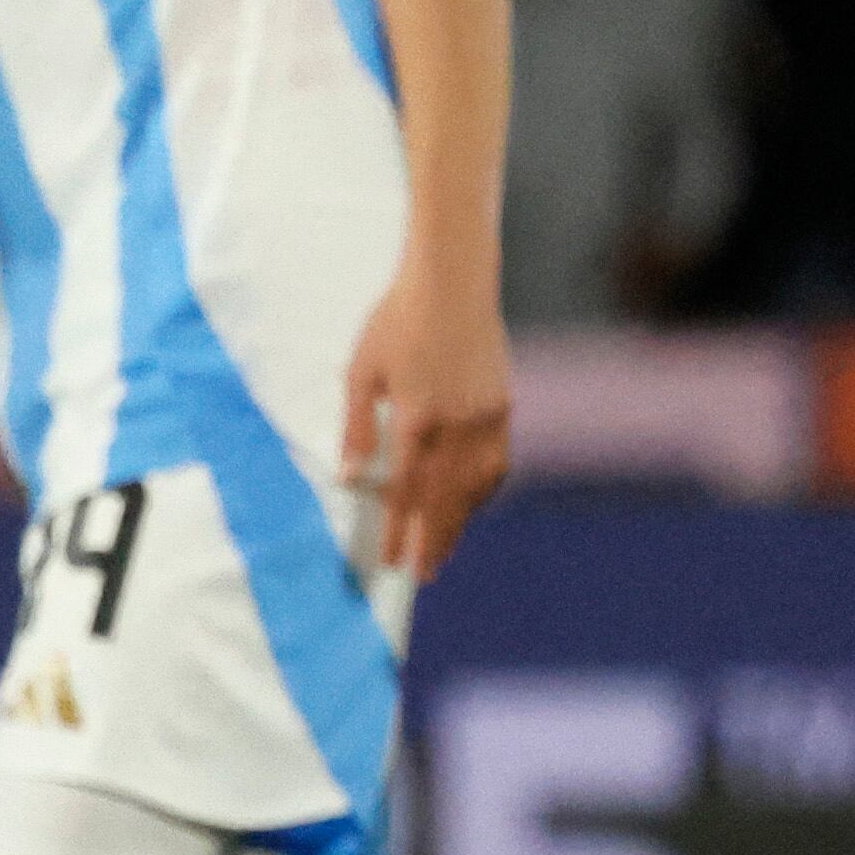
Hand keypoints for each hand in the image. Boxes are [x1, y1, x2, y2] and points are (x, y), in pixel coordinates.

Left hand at [341, 254, 512, 578]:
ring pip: (475, 485)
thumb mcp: (362, 371)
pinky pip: (496, 461)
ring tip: (444, 549)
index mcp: (417, 419)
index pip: (407, 491)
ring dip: (459, 521)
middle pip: (445, 499)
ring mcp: (486, 416)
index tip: (391, 561)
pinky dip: (483, 489)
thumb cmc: (397, 320)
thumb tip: (351, 480)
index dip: (399, 529)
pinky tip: (472, 503)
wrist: (452, 281)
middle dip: (431, 540)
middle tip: (422, 574)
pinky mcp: (503, 404)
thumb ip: (358, 429)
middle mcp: (457, 425)